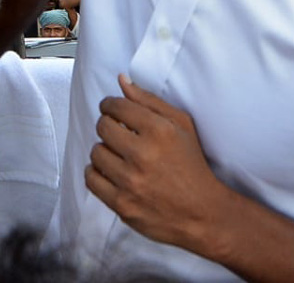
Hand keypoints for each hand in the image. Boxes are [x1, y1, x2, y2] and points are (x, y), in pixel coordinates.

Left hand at [86, 76, 228, 251]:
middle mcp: (143, 155)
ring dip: (104, 151)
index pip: (116, 106)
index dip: (110, 105)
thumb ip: (149, 100)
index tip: (112, 110)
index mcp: (159, 131)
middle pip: (102, 127)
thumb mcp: (181, 125)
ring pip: (96, 152)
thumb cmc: (191, 165)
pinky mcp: (122, 204)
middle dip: (108, 126)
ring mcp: (131, 182)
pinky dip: (97, 173)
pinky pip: (91, 179)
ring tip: (118, 155)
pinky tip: (110, 172)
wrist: (202, 212)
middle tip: (118, 133)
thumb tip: (122, 80)